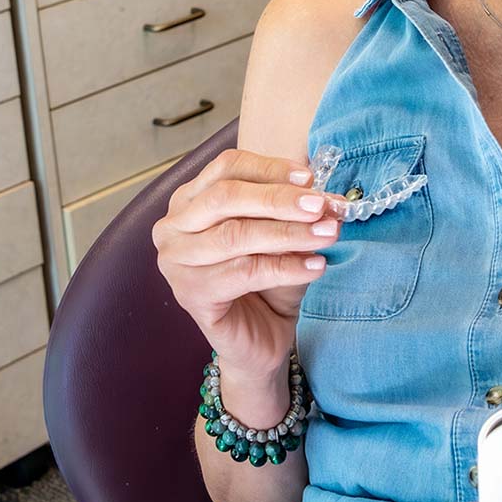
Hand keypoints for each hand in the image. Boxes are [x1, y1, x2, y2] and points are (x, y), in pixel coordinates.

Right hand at [152, 147, 347, 380]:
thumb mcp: (283, 232)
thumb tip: (327, 194)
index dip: (270, 168)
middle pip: (227, 198)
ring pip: (236, 235)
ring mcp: (175, 262)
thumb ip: (296, 209)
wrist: (262, 334)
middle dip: (280, 199)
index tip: (310, 177)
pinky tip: (315, 266)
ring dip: (289, 232)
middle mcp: (173, 227)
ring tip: (328, 234)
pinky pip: (244, 273)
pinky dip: (286, 267)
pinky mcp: (190, 295)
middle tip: (322, 206)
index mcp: (190, 198)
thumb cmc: (268, 277)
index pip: (227, 167)